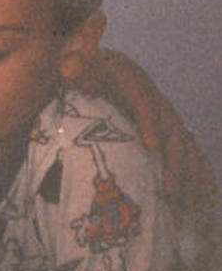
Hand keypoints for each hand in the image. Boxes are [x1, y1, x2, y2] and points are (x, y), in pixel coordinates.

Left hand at [77, 47, 215, 217]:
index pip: (143, 101)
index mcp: (134, 84)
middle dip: (173, 161)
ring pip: (186, 147)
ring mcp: (167, 118)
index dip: (149, 121)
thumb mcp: (81, 64)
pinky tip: (203, 202)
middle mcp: (156, 101)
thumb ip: (74, 63)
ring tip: (185, 206)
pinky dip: (199, 176)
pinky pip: (191, 155)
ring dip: (189, 176)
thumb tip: (67, 68)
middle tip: (167, 190)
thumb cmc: (92, 70)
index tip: (150, 144)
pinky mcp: (170, 131)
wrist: (109, 68)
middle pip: (171, 131)